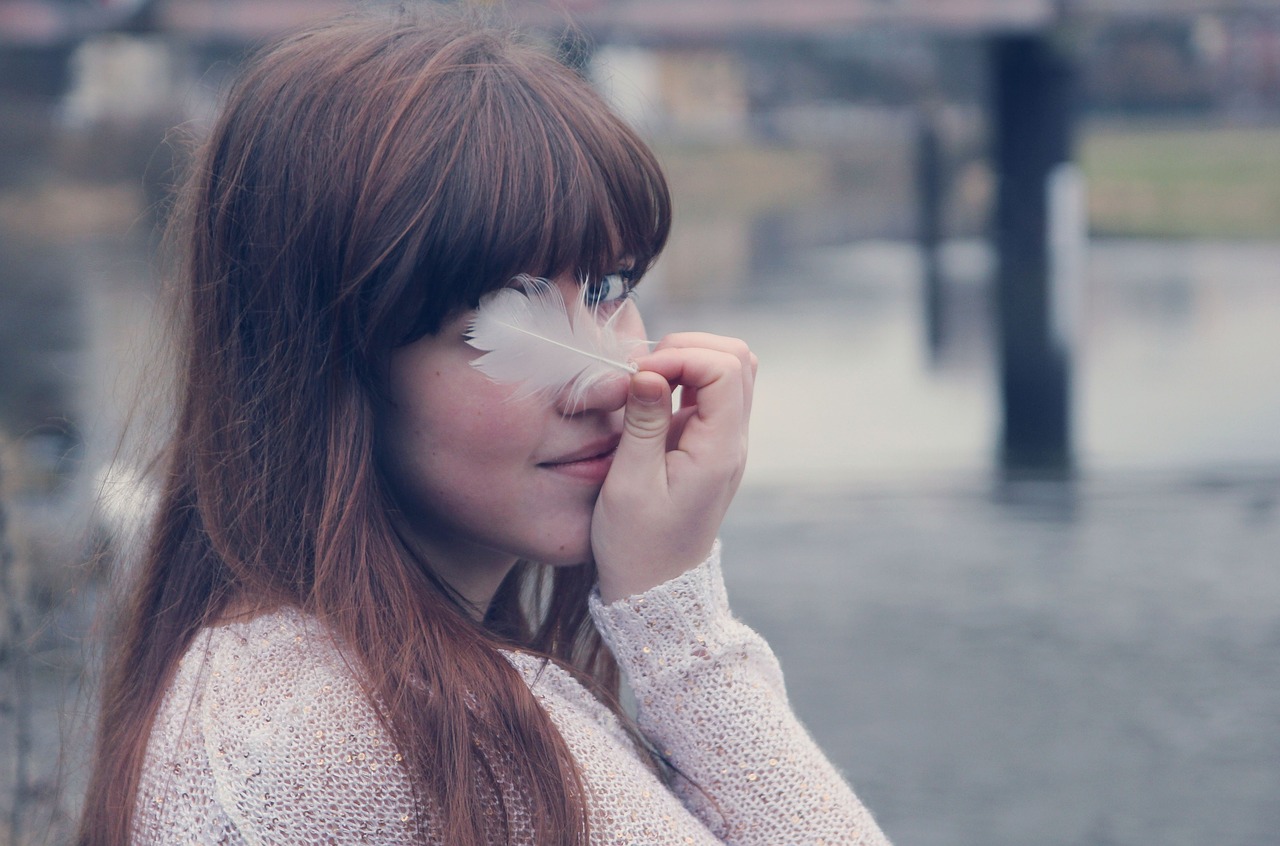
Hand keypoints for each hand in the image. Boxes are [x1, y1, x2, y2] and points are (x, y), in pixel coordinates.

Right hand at [591, 333, 756, 602]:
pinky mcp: (709, 444)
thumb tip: (648, 372)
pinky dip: (682, 380)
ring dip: (686, 361)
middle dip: (687, 349)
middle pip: (738, 358)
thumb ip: (642, 423)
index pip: (725, 368)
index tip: (636, 377)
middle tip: (641, 373)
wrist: (653, 587)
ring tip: (644, 382)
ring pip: (729, 371)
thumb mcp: (628, 484)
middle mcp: (733, 441)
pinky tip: (648, 398)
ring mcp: (725, 442)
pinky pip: (710, 392)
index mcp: (720, 451)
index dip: (680, 356)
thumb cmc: (636, 545)